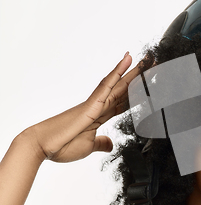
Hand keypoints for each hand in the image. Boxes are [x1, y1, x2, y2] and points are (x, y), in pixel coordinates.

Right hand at [26, 53, 140, 162]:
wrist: (41, 146)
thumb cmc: (61, 146)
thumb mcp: (89, 146)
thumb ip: (100, 143)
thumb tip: (110, 143)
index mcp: (100, 115)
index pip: (123, 101)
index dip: (137, 93)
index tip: (149, 85)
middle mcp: (99, 105)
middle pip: (125, 88)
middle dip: (140, 77)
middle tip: (154, 63)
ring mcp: (95, 102)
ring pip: (119, 82)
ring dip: (134, 70)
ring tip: (148, 58)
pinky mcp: (91, 103)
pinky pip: (107, 84)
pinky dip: (118, 72)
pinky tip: (128, 60)